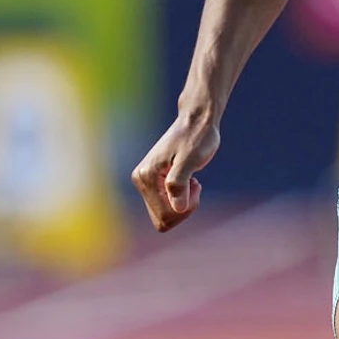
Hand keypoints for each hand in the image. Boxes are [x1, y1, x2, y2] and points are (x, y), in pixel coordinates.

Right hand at [130, 114, 219, 231]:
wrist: (197, 119)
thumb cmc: (197, 137)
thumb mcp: (190, 160)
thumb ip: (179, 184)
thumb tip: (177, 209)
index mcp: (145, 177)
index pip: (163, 216)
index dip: (184, 209)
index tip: (195, 186)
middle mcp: (141, 180)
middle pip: (162, 219)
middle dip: (183, 207)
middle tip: (195, 184)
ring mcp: (147, 181)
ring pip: (165, 213)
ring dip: (184, 201)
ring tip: (192, 180)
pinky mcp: (155, 180)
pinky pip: (168, 204)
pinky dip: (183, 197)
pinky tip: (189, 179)